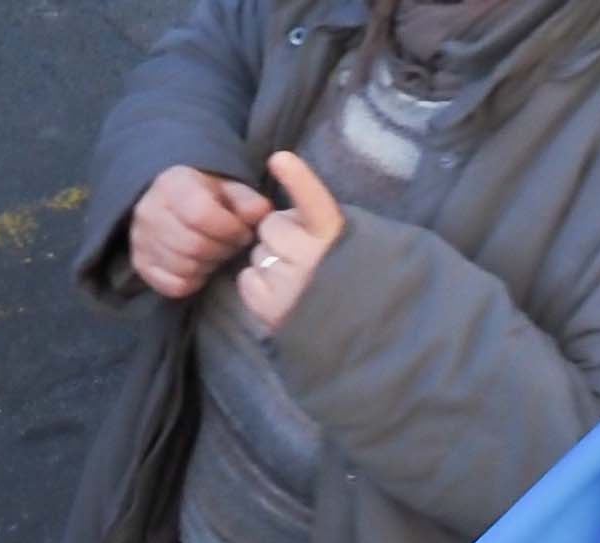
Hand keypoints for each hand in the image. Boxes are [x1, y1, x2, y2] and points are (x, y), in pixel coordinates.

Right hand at [125, 161, 270, 299]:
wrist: (166, 199)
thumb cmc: (203, 193)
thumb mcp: (227, 186)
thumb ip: (246, 200)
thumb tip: (263, 214)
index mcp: (172, 184)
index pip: (200, 215)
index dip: (229, 229)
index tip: (243, 232)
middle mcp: (149, 211)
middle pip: (193, 245)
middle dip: (222, 250)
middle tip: (234, 245)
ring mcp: (140, 240)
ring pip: (184, 268)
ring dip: (210, 266)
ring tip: (218, 254)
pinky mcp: (140, 264)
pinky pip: (173, 286)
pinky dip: (194, 281)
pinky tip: (201, 267)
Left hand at [232, 148, 348, 330]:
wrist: (352, 327)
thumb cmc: (341, 275)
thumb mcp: (340, 241)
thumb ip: (314, 222)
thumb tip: (281, 214)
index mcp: (334, 236)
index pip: (314, 202)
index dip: (297, 178)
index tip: (279, 158)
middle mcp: (311, 258)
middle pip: (271, 225)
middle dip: (279, 234)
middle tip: (300, 253)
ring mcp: (289, 285)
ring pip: (258, 253)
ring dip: (269, 260)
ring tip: (293, 278)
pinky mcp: (270, 309)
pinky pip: (246, 279)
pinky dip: (256, 283)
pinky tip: (277, 293)